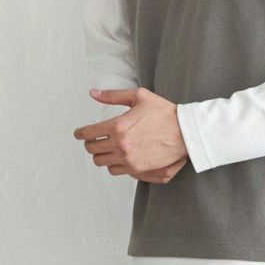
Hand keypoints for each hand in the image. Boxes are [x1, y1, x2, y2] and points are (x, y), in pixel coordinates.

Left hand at [74, 87, 188, 181]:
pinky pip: (116, 170)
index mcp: (118, 126)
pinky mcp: (138, 169)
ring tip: (106, 149)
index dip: (80, 133)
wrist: (185, 132)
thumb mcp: (138, 97)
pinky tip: (119, 157)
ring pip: (102, 162)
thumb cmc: (165, 113)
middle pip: (92, 150)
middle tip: (93, 139)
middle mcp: (121, 145)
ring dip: (101, 155)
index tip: (79, 133)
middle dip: (90, 144)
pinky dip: (114, 164)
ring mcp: (129, 160)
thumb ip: (112, 96)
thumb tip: (93, 93)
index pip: (88, 134)